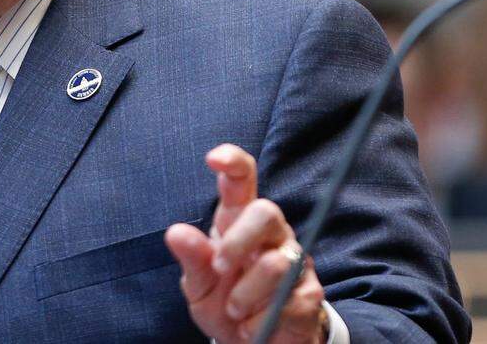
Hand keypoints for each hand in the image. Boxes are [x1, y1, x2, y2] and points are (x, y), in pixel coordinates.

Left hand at [165, 144, 325, 342]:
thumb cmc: (223, 303)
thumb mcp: (199, 285)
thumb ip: (193, 259)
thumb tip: (175, 233)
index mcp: (238, 221)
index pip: (242, 179)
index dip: (232, 162)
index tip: (213, 159)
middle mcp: (271, 232)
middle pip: (267, 212)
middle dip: (238, 242)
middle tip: (219, 270)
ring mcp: (295, 260)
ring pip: (276, 264)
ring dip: (245, 296)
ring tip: (234, 312)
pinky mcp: (310, 292)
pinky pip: (291, 301)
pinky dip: (263, 321)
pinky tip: (253, 326)